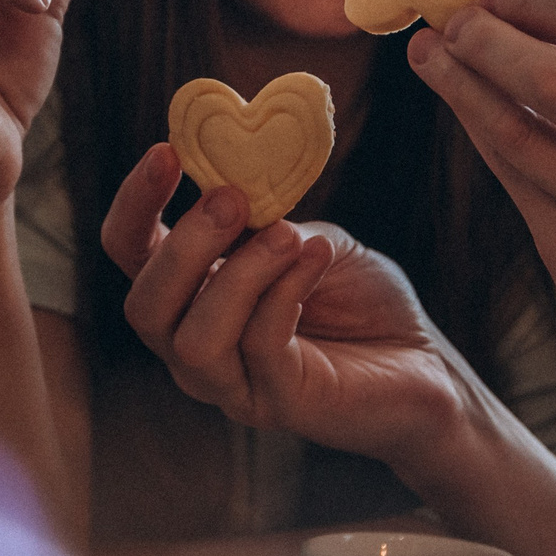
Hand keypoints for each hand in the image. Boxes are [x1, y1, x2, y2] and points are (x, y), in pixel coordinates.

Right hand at [99, 143, 477, 465]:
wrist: (425, 360)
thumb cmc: (359, 297)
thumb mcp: (305, 238)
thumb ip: (262, 220)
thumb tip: (227, 183)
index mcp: (191, 296)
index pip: (130, 254)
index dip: (135, 204)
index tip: (165, 152)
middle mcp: (195, 346)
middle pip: (144, 306)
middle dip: (182, 247)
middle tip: (231, 200)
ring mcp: (232, 384)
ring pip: (193, 339)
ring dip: (240, 274)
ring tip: (288, 235)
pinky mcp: (280, 404)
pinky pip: (260, 346)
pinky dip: (285, 292)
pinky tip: (317, 257)